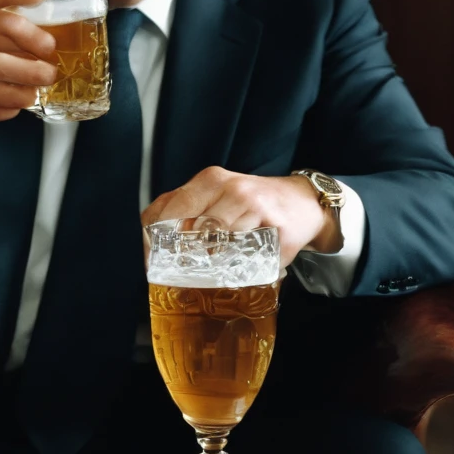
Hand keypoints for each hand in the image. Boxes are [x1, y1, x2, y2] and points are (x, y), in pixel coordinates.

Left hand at [141, 167, 340, 266]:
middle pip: (186, 224)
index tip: (153, 264)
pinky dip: (238, 261)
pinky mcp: (271, 222)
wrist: (302, 203)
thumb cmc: (252, 206)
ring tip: (210, 268)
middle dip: (177, 253)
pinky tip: (240, 262)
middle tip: (178, 272)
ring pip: (214, 236)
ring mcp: (249, 202)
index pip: (165, 209)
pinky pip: (244, 248)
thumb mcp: (218, 199)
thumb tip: (156, 251)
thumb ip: (189, 215)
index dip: (152, 241)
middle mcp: (226, 186)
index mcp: (207, 180)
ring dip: (208, 258)